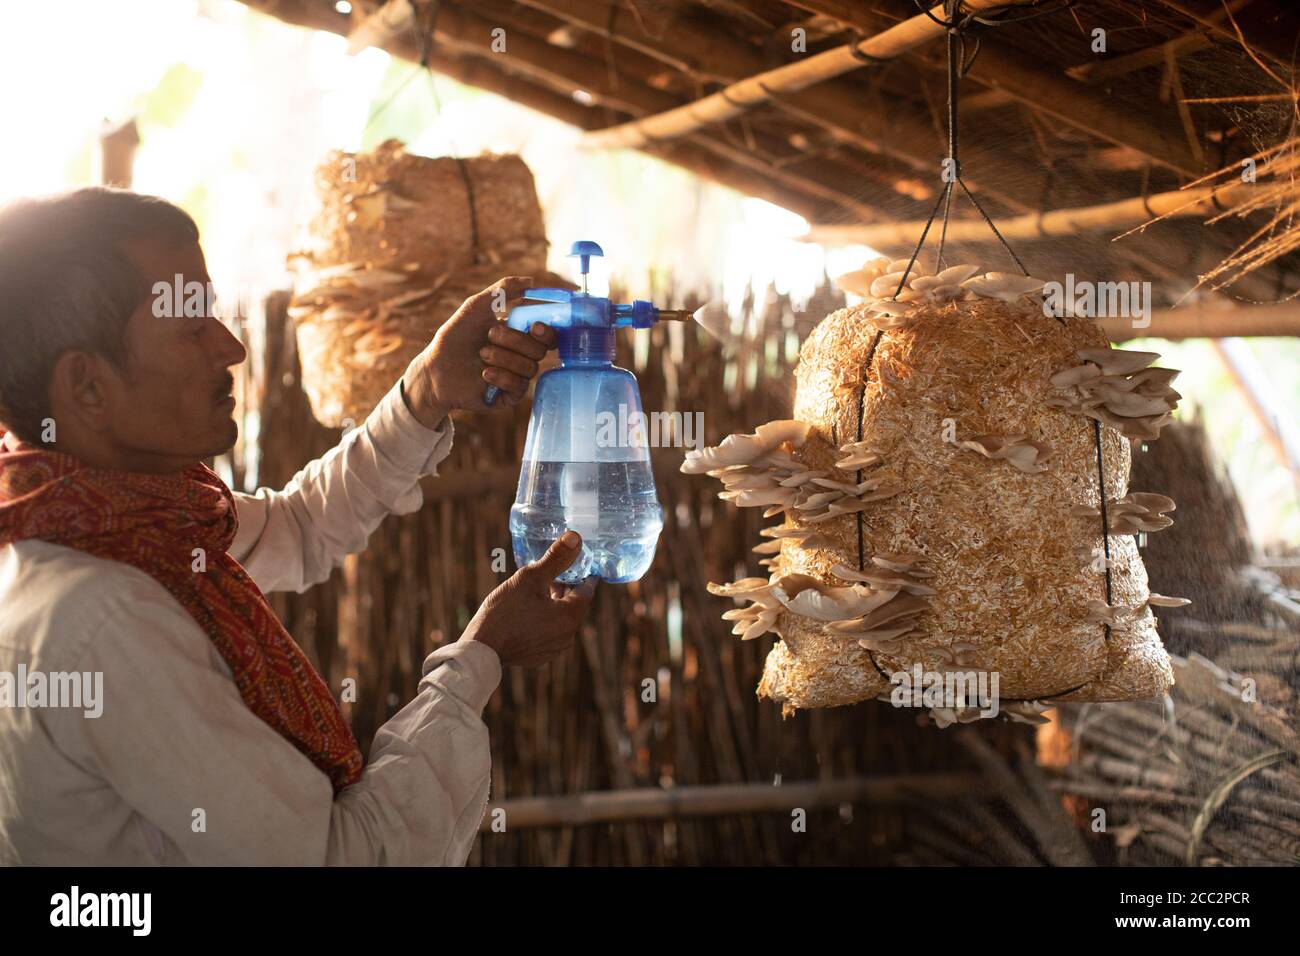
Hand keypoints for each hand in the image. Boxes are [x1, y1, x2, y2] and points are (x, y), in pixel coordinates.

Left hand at [401, 276, 557, 423]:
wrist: (435, 367)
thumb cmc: (456, 336)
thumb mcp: (477, 306)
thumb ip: (503, 290)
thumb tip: (531, 282)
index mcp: (520, 336)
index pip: (547, 335)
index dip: (546, 331)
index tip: (534, 325)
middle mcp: (521, 357)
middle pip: (539, 350)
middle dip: (515, 341)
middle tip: (490, 335)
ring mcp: (516, 378)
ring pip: (529, 368)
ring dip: (503, 358)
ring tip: (481, 355)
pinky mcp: (508, 397)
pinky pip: (519, 388)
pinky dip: (502, 377)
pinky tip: (484, 374)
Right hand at [461, 531, 596, 666]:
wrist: (480, 651)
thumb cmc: (505, 612)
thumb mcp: (530, 578)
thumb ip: (555, 558)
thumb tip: (576, 538)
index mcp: (570, 617)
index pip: (586, 590)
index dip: (582, 573)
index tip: (577, 561)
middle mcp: (567, 636)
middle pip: (574, 605)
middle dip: (566, 587)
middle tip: (554, 571)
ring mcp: (553, 649)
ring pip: (560, 619)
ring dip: (554, 603)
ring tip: (538, 588)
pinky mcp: (538, 656)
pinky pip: (548, 633)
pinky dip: (544, 619)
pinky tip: (527, 610)